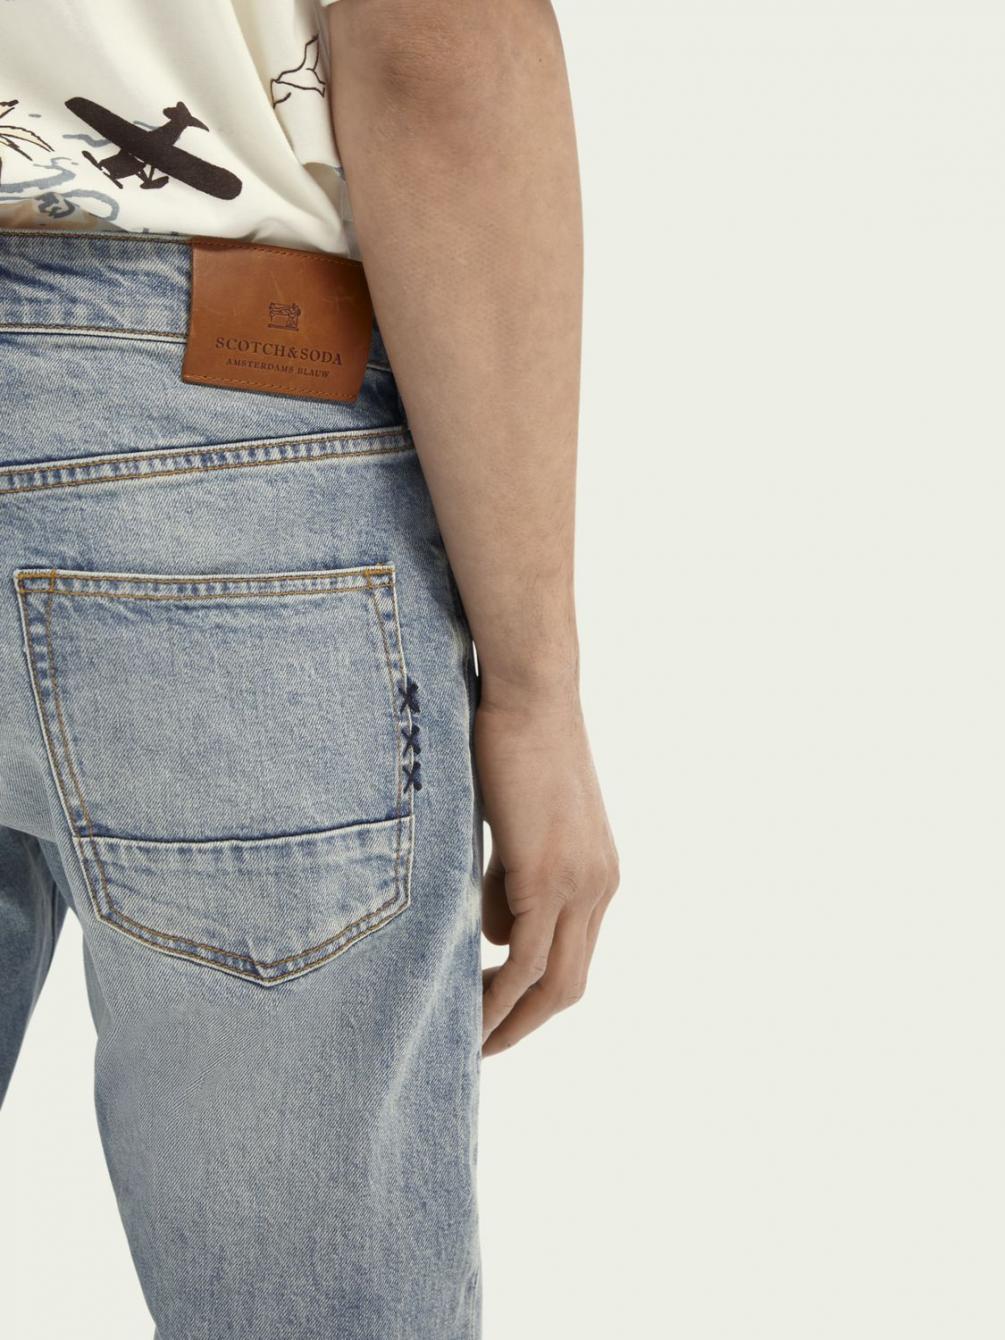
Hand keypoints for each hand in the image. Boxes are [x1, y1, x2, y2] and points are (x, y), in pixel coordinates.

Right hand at [475, 686, 618, 1055]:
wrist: (530, 695)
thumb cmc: (512, 746)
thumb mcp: (516, 827)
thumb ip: (510, 880)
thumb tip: (493, 932)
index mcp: (596, 874)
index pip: (573, 958)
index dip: (535, 997)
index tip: (494, 1016)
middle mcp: (598, 887)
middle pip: (570, 984)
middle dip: (525, 1024)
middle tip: (480, 1047)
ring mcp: (579, 884)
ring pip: (552, 982)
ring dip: (510, 1021)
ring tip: (467, 1043)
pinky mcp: (548, 877)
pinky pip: (525, 959)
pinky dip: (499, 996)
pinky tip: (469, 1013)